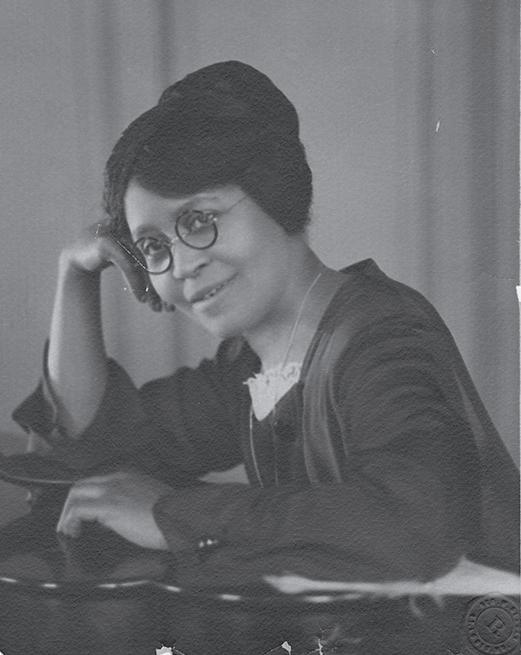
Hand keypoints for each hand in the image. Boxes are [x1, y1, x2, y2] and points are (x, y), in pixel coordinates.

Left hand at [56, 470, 171, 548]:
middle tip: (71, 526)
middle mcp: (118, 477)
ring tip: (70, 531)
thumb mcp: (149, 501)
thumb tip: (111, 519)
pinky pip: (78, 510)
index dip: (86, 499)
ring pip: (75, 494)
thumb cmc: (172, 516)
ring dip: (68, 514)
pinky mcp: (109, 506)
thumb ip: (129, 501)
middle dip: (71, 505)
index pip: (96, 480)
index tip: (84, 518)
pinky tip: (75, 534)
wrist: (182, 520)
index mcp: (129, 474)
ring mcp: (112, 490)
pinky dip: (71, 522)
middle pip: (81, 485)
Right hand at [60, 220, 165, 310]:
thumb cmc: (110, 258)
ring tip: (156, 308)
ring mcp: (119, 233)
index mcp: (144, 230)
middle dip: (161, 288)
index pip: (162, 257)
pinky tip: (140, 299)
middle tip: (168, 309)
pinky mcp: (107, 242)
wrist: (77, 255)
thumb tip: (173, 291)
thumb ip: (149, 268)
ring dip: (150, 290)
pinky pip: (127, 266)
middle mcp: (133, 228)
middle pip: (153, 262)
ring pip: (142, 265)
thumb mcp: (133, 262)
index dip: (168, 280)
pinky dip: (135, 283)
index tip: (172, 302)